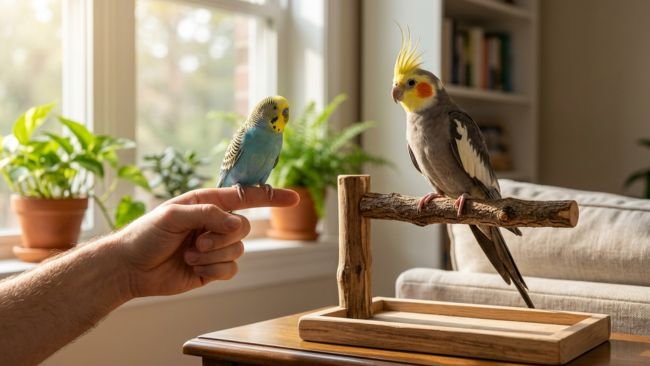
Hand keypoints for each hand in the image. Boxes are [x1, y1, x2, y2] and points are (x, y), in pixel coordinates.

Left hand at [112, 187, 298, 298]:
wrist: (131, 268)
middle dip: (223, 237)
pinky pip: (231, 270)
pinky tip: (193, 269)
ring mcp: (216, 248)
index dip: (271, 196)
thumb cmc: (146, 234)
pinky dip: (213, 271)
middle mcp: (216, 224)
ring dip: (213, 256)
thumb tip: (234, 224)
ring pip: (239, 250)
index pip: (246, 196)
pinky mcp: (213, 269)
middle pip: (245, 227)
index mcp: (209, 203)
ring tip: (189, 255)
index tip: (294, 197)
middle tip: (197, 242)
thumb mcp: (174, 214)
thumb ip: (208, 214)